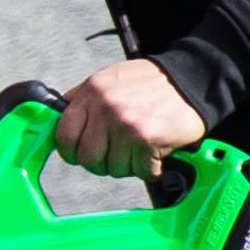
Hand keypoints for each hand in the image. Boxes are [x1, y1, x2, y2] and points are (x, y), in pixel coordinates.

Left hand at [49, 57, 208, 179]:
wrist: (192, 78)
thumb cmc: (150, 83)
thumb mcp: (109, 80)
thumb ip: (83, 100)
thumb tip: (56, 122)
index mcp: (92, 92)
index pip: (64, 135)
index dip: (71, 151)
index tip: (80, 154)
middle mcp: (106, 107)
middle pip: (87, 158)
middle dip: (101, 162)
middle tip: (117, 154)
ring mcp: (127, 125)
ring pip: (114, 168)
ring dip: (129, 165)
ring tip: (140, 147)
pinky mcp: (149, 140)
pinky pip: (141, 171)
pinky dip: (151, 168)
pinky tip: (156, 152)